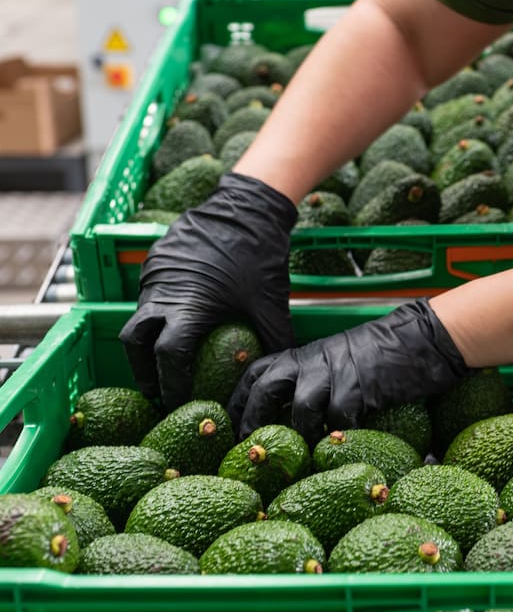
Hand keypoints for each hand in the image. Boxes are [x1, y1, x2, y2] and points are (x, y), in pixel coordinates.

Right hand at [119, 172, 298, 408]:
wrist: (247, 208)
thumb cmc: (261, 257)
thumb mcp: (272, 305)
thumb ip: (274, 341)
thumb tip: (278, 373)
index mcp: (187, 306)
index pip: (168, 357)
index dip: (170, 385)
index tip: (176, 403)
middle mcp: (161, 292)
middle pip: (135, 343)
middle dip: (143, 371)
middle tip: (158, 392)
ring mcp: (154, 275)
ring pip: (137, 317)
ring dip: (146, 344)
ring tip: (162, 366)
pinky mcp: (155, 262)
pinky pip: (148, 296)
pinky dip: (155, 316)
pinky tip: (174, 327)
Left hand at [228, 299, 468, 443]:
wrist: (424, 338)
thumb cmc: (385, 354)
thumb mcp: (340, 361)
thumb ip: (316, 380)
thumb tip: (295, 420)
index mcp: (304, 354)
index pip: (256, 373)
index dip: (239, 402)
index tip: (229, 428)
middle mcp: (313, 360)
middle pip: (266, 388)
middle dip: (253, 420)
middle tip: (252, 450)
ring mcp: (336, 373)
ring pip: (301, 410)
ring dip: (301, 437)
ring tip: (304, 459)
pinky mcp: (361, 387)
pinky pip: (340, 421)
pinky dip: (340, 439)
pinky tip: (345, 448)